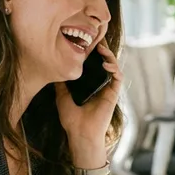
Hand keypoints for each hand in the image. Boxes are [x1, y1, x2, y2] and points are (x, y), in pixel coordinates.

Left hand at [55, 42, 122, 164]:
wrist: (80, 133)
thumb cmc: (71, 120)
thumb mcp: (62, 97)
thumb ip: (61, 85)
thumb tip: (55, 71)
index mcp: (90, 86)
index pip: (94, 65)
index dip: (93, 53)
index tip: (88, 43)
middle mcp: (100, 86)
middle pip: (106, 63)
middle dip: (104, 50)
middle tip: (98, 41)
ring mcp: (108, 90)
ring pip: (114, 68)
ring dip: (110, 57)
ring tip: (102, 49)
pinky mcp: (113, 95)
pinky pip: (118, 78)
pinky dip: (114, 69)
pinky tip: (106, 64)